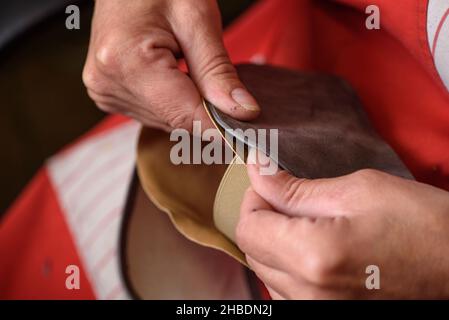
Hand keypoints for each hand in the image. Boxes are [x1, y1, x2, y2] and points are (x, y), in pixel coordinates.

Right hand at [83, 0, 258, 131]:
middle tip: (224, 86)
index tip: (249, 129)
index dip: (221, 126)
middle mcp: (109, 84)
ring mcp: (104, 91)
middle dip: (206, 110)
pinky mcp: (107, 93)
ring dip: (188, 105)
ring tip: (192, 70)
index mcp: (128, 62)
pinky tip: (175, 76)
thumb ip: (218, 71)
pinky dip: (173, 102)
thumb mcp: (198, 20)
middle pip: (176, 121)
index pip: (185, 116)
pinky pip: (153, 113)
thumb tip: (244, 112)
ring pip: (166, 120)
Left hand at [236, 152, 448, 298]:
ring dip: (273, 244)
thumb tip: (257, 171)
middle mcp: (308, 293)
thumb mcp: (357, 190)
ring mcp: (317, 311)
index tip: (271, 183)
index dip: (254, 200)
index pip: (248, 228)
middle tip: (286, 198)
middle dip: (262, 220)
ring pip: (266, 273)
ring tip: (302, 224)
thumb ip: (295, 188)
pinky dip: (288, 268)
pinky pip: (286, 292)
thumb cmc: (420, 223)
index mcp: (313, 256)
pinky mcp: (326, 316)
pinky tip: (311, 250)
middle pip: (252, 252)